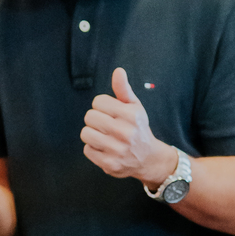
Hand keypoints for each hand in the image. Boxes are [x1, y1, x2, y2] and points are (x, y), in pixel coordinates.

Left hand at [81, 67, 176, 184]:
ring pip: (86, 133)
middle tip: (107, 126)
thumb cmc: (138, 129)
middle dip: (96, 120)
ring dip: (93, 134)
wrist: (148, 159)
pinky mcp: (110, 164)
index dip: (102, 106)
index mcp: (131, 115)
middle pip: (90, 117)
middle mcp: (125, 133)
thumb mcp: (135, 107)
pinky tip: (105, 149)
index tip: (111, 114)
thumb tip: (118, 71)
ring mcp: (117, 150)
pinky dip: (94, 149)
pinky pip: (87, 150)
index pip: (98, 102)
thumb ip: (123, 89)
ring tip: (105, 137)